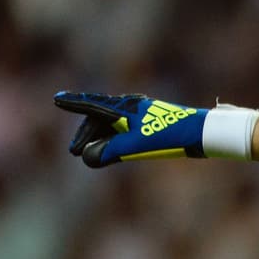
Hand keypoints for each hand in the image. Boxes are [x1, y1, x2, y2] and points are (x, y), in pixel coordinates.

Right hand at [54, 92, 206, 167]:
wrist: (202, 132)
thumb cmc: (169, 136)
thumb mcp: (135, 146)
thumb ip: (110, 151)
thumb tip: (88, 158)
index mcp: (124, 108)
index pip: (92, 105)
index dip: (73, 104)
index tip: (57, 100)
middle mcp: (132, 106)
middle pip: (100, 116)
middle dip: (86, 134)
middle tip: (75, 152)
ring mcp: (143, 112)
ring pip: (113, 122)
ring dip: (100, 136)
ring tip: (91, 151)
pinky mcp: (153, 121)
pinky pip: (125, 126)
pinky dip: (114, 136)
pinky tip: (114, 145)